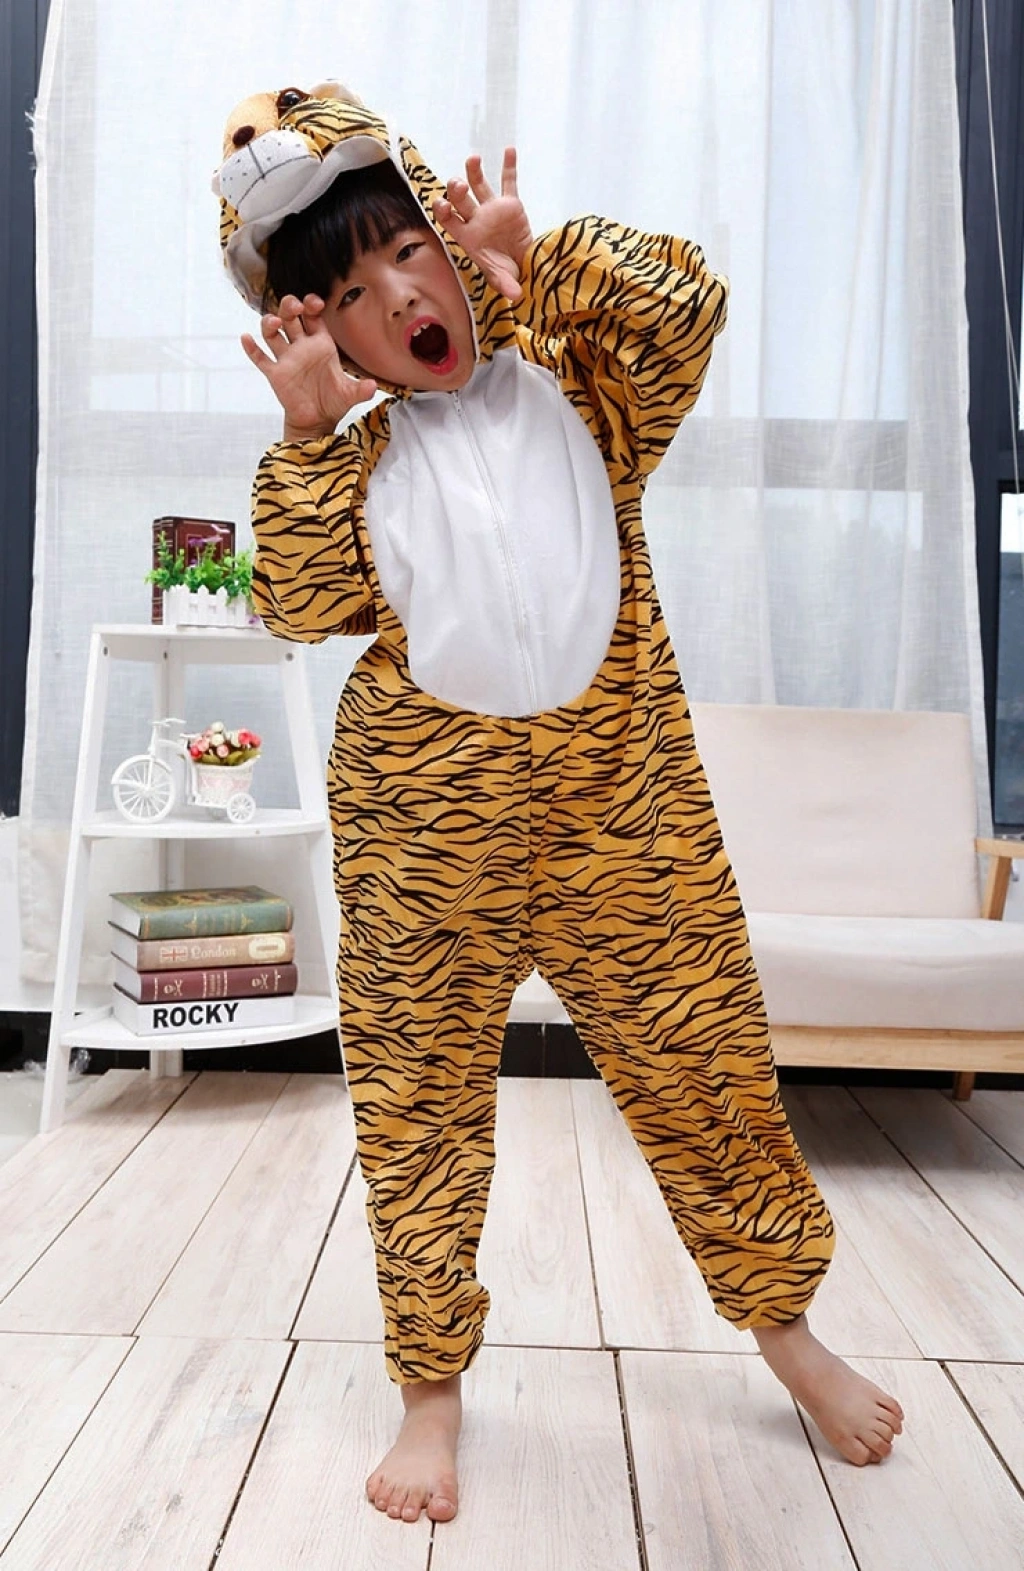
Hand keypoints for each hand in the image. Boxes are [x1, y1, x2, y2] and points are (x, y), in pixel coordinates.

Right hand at [240, 294, 376, 440]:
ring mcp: (286, 359)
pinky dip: (251, 348)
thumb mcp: (350, 395)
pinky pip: (260, 358)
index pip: (312, 315)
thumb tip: (373, 386)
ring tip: (274, 323)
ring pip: (272, 332)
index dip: (311, 305)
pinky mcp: (275, 374)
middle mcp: (301, 347)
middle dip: (289, 306)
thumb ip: (361, 389)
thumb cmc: (333, 402)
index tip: (315, 303)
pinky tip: (246, 338)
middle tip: (294, 307)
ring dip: (270, 323)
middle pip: (290, 316)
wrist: (317, 421)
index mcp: (320, 344)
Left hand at [433, 148, 532, 303]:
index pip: (449, 220)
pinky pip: (509, 182)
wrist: (524, 265)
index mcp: (468, 236)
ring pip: (479, 186)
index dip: (443, 211)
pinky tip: (509, 151)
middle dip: (456, 191)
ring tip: (473, 160)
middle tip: (457, 185)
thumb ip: (506, 285)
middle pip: (461, 200)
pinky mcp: (510, 203)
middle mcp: (476, 219)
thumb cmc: (507, 271)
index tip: (441, 205)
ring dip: (474, 173)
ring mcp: (492, 209)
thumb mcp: (504, 279)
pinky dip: (509, 166)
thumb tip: (515, 296)